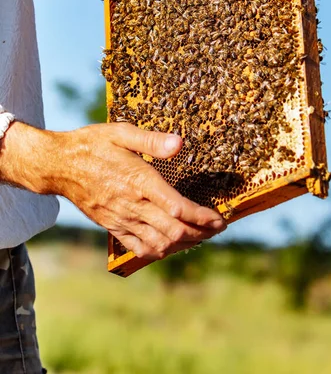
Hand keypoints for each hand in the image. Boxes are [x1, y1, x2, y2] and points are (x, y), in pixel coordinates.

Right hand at [0, 122, 225, 259]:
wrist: (58, 165)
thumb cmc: (92, 144)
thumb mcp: (120, 132)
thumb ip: (151, 140)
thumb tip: (180, 143)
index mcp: (138, 180)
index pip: (178, 208)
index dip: (203, 217)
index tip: (219, 218)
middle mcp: (132, 205)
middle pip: (174, 231)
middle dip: (201, 233)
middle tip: (217, 228)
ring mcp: (121, 220)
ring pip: (159, 244)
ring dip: (185, 244)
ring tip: (201, 237)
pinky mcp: (113, 227)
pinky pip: (140, 248)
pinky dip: (161, 251)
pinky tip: (172, 245)